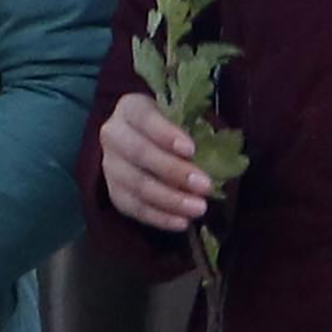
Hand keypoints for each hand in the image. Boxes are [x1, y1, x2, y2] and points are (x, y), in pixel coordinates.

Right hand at [101, 90, 213, 233]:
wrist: (141, 142)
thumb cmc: (169, 128)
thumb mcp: (180, 119)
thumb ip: (193, 131)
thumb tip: (221, 158)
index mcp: (130, 108)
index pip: (144, 118)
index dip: (166, 134)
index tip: (191, 149)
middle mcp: (113, 135)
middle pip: (139, 153)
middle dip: (174, 171)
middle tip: (205, 186)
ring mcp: (110, 165)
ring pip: (136, 185)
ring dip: (170, 199)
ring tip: (199, 208)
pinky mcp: (113, 191)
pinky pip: (133, 208)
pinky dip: (158, 217)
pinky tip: (182, 222)